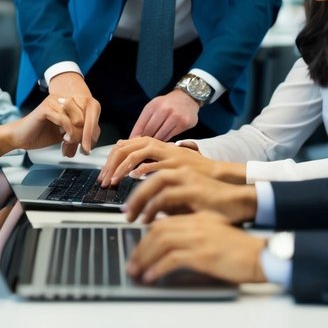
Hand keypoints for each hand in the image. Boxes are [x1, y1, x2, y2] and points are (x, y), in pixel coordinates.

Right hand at [0, 94, 101, 156]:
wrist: (20, 138)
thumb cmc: (40, 134)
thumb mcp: (65, 133)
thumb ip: (78, 131)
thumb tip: (94, 136)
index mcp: (67, 102)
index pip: (88, 113)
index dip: (91, 130)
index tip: (88, 145)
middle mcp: (61, 98)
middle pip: (85, 115)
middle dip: (84, 134)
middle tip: (79, 146)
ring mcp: (53, 102)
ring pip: (76, 117)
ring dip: (76, 133)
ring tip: (70, 142)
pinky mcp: (45, 108)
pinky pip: (64, 119)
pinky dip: (68, 131)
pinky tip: (64, 139)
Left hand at [98, 137, 227, 186]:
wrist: (224, 180)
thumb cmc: (199, 178)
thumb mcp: (173, 168)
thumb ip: (155, 166)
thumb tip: (134, 171)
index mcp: (162, 147)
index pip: (130, 145)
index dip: (113, 159)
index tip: (104, 174)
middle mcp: (166, 148)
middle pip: (130, 147)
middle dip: (112, 164)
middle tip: (104, 181)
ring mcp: (173, 156)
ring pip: (140, 154)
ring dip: (123, 169)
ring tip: (114, 181)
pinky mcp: (181, 168)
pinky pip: (158, 166)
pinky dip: (143, 170)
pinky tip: (134, 177)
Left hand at [124, 167, 256, 224]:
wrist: (243, 204)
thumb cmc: (219, 205)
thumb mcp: (190, 201)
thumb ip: (171, 203)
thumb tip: (150, 214)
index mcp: (181, 172)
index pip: (150, 176)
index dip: (136, 191)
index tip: (127, 207)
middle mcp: (183, 173)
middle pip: (150, 181)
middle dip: (134, 197)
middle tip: (125, 213)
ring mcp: (190, 182)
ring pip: (155, 190)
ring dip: (140, 204)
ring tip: (133, 220)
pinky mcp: (196, 194)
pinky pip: (166, 201)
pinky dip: (153, 213)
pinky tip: (148, 223)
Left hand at [127, 213, 266, 284]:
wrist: (261, 255)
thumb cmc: (240, 249)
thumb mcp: (214, 233)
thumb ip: (194, 233)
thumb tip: (172, 245)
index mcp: (198, 217)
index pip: (164, 219)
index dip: (146, 233)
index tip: (137, 246)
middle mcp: (196, 223)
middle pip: (158, 230)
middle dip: (140, 247)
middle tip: (131, 261)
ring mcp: (199, 237)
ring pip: (161, 242)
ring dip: (144, 257)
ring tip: (136, 271)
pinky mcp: (203, 254)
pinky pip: (172, 259)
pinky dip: (158, 268)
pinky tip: (151, 276)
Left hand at [130, 90, 199, 140]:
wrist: (187, 98)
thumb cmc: (166, 104)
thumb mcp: (153, 107)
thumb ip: (144, 122)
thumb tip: (133, 139)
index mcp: (154, 105)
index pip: (141, 125)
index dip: (135, 137)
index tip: (132, 145)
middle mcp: (164, 109)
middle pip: (150, 132)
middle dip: (145, 141)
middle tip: (142, 149)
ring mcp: (175, 116)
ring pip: (161, 136)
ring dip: (156, 143)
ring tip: (153, 147)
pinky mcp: (184, 123)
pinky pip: (171, 136)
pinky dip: (166, 141)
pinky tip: (164, 143)